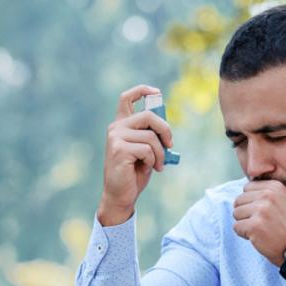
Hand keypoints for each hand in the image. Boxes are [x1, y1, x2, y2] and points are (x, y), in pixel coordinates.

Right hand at [98, 84, 173, 225]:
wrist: (122, 194)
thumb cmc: (135, 172)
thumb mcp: (147, 150)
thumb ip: (152, 136)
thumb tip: (166, 129)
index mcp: (122, 125)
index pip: (127, 98)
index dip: (142, 91)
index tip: (157, 93)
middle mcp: (116, 127)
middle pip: (148, 115)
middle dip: (165, 130)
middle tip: (170, 144)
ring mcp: (116, 137)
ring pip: (150, 136)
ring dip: (160, 153)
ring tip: (157, 164)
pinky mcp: (119, 149)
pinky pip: (147, 149)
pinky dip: (154, 160)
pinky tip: (149, 168)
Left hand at [233, 180, 285, 265]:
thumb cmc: (285, 227)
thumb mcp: (281, 202)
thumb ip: (264, 193)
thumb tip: (243, 190)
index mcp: (275, 187)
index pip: (247, 188)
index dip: (252, 202)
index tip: (265, 212)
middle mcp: (268, 195)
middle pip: (239, 200)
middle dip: (246, 213)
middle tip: (263, 223)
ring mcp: (261, 210)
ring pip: (236, 213)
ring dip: (245, 224)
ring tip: (262, 229)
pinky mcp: (254, 226)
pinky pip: (236, 227)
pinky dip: (244, 234)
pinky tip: (259, 237)